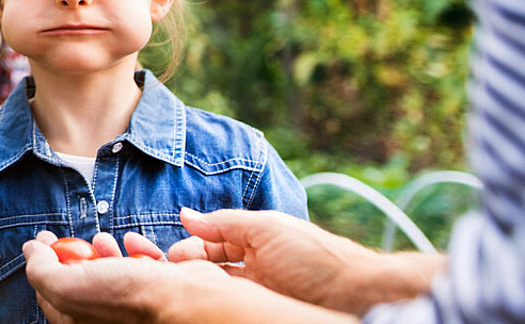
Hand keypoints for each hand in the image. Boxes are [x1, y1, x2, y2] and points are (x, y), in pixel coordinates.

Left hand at [23, 230, 230, 323]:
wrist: (186, 301)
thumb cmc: (129, 300)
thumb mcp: (66, 285)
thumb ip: (41, 270)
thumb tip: (31, 251)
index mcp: (80, 323)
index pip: (49, 295)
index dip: (42, 263)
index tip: (43, 240)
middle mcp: (106, 319)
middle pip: (80, 283)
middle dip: (74, 256)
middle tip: (71, 239)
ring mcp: (133, 307)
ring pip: (111, 273)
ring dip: (104, 251)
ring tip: (104, 240)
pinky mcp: (158, 291)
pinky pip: (142, 267)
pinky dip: (138, 252)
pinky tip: (135, 243)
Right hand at [166, 208, 383, 313]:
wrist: (356, 294)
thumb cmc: (317, 257)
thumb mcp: (267, 228)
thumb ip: (224, 223)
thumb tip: (186, 214)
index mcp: (256, 239)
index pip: (212, 243)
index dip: (190, 247)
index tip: (170, 256)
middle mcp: (255, 265)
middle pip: (210, 266)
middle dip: (187, 267)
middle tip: (168, 273)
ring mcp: (259, 291)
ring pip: (217, 286)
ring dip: (197, 283)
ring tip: (179, 287)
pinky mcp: (261, 310)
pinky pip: (231, 304)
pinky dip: (213, 300)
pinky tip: (199, 299)